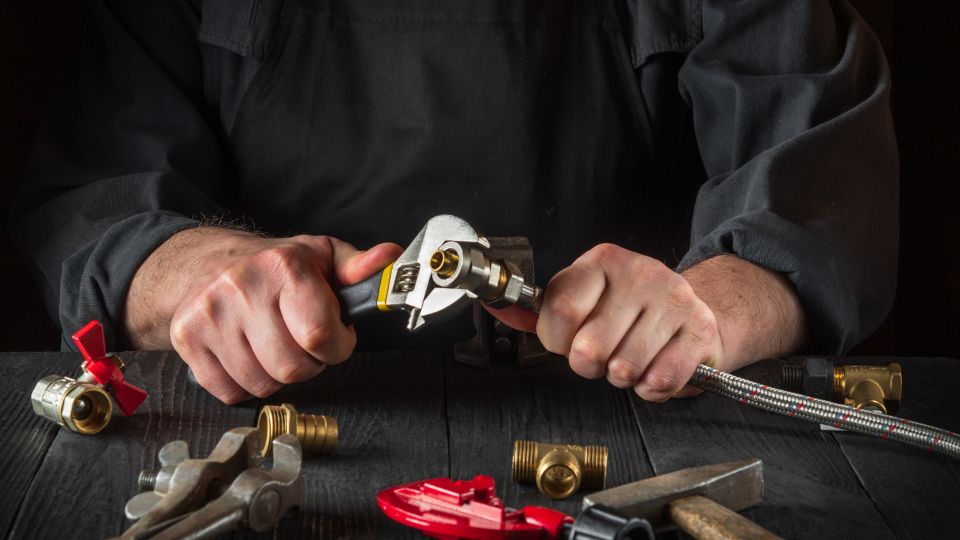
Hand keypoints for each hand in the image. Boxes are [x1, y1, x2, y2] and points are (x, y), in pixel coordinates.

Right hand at [124, 227, 400, 402]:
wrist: (205, 263)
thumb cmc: (273, 266)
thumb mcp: (321, 257)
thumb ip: (358, 267)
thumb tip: (391, 258)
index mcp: (283, 266)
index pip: (319, 334)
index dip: (338, 346)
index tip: (337, 337)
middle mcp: (241, 287)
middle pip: (292, 367)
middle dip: (310, 363)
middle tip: (306, 344)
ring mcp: (210, 315)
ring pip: (263, 384)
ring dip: (279, 375)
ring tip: (277, 347)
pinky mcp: (187, 339)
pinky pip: (231, 392)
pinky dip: (247, 384)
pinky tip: (250, 356)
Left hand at [536, 244, 722, 400]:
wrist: (692, 311)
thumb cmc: (629, 312)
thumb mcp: (585, 299)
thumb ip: (544, 312)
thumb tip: (499, 309)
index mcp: (602, 262)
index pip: (560, 310)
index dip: (556, 340)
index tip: (565, 341)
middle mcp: (640, 273)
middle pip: (589, 348)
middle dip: (590, 365)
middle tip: (603, 355)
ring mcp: (674, 299)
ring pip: (624, 368)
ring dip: (622, 377)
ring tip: (629, 359)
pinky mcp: (699, 329)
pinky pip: (659, 380)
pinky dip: (651, 389)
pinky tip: (653, 370)